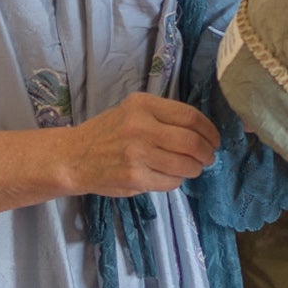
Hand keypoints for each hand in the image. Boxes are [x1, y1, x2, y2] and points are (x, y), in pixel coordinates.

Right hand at [65, 92, 220, 197]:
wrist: (74, 157)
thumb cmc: (106, 133)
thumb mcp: (131, 111)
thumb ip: (162, 116)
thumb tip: (201, 131)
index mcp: (142, 105)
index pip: (190, 116)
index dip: (209, 130)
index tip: (214, 139)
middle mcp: (140, 127)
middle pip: (192, 142)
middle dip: (207, 153)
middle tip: (208, 157)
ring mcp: (137, 154)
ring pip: (185, 165)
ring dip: (195, 169)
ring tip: (191, 168)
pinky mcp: (135, 178)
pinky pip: (171, 182)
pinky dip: (177, 181)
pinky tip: (169, 176)